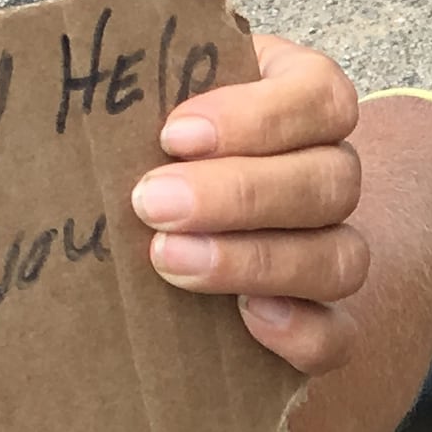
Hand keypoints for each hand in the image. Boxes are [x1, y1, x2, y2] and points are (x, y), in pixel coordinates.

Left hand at [131, 34, 367, 366]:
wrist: (172, 198)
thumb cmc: (158, 140)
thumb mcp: (157, 97)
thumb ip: (148, 95)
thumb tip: (90, 103)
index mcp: (304, 102)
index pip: (321, 98)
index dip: (260, 117)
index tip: (176, 134)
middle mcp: (332, 173)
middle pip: (332, 182)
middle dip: (240, 194)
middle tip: (153, 202)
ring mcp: (334, 247)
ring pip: (341, 259)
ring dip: (257, 261)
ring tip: (170, 260)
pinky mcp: (323, 319)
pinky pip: (338, 336)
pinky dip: (301, 330)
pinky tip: (247, 317)